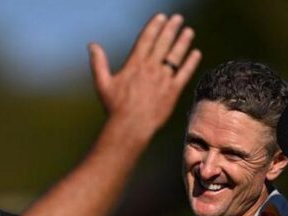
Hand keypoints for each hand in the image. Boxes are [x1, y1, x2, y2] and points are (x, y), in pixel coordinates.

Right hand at [89, 13, 201, 136]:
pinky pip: (184, 73)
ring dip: (183, 42)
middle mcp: (151, 68)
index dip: (154, 26)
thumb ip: (98, 63)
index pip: (146, 39)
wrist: (131, 126)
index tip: (161, 16)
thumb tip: (91, 45)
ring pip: (176, 56)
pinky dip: (191, 63)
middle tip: (178, 18)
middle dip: (171, 28)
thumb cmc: (115, 107)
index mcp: (135, 65)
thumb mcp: (103, 83)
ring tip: (188, 31)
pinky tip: (196, 53)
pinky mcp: (173, 91)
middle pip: (163, 43)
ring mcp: (163, 79)